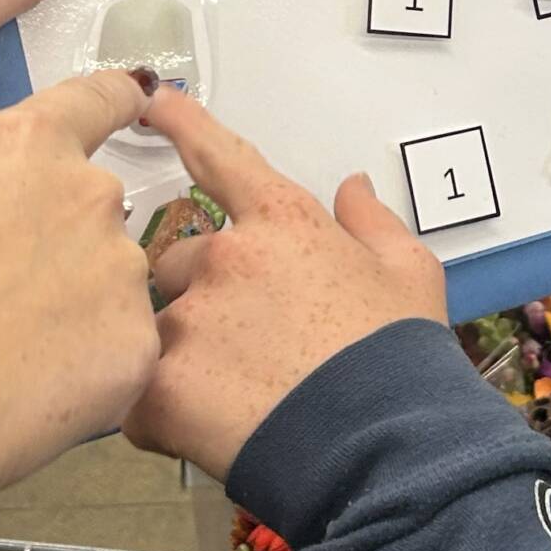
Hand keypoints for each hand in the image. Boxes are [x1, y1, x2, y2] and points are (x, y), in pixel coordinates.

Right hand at [0, 70, 163, 550]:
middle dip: (60, 251)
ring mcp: (119, 272)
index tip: (140, 101)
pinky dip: (84, 375)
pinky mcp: (134, 348)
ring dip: (74, 316)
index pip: (101, 100)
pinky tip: (20, 394)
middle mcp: (88, 195)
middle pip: (97, 214)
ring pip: (110, 289)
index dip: (120, 102)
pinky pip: (119, 356)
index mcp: (26, 143)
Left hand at [121, 91, 444, 478]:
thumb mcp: (410, 275)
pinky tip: (210, 434)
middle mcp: (222, 259)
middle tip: (252, 348)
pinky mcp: (159, 390)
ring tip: (235, 400)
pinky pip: (139, 397)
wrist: (383, 449)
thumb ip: (374, 223)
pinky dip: (164, 416)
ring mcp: (185, 323)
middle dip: (201, 296)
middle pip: (179, 261)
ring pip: (155, 328)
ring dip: (181, 356)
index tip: (152, 101)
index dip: (183, 124)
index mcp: (282, 222)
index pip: (219, 155)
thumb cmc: (401, 359)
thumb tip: (353, 186)